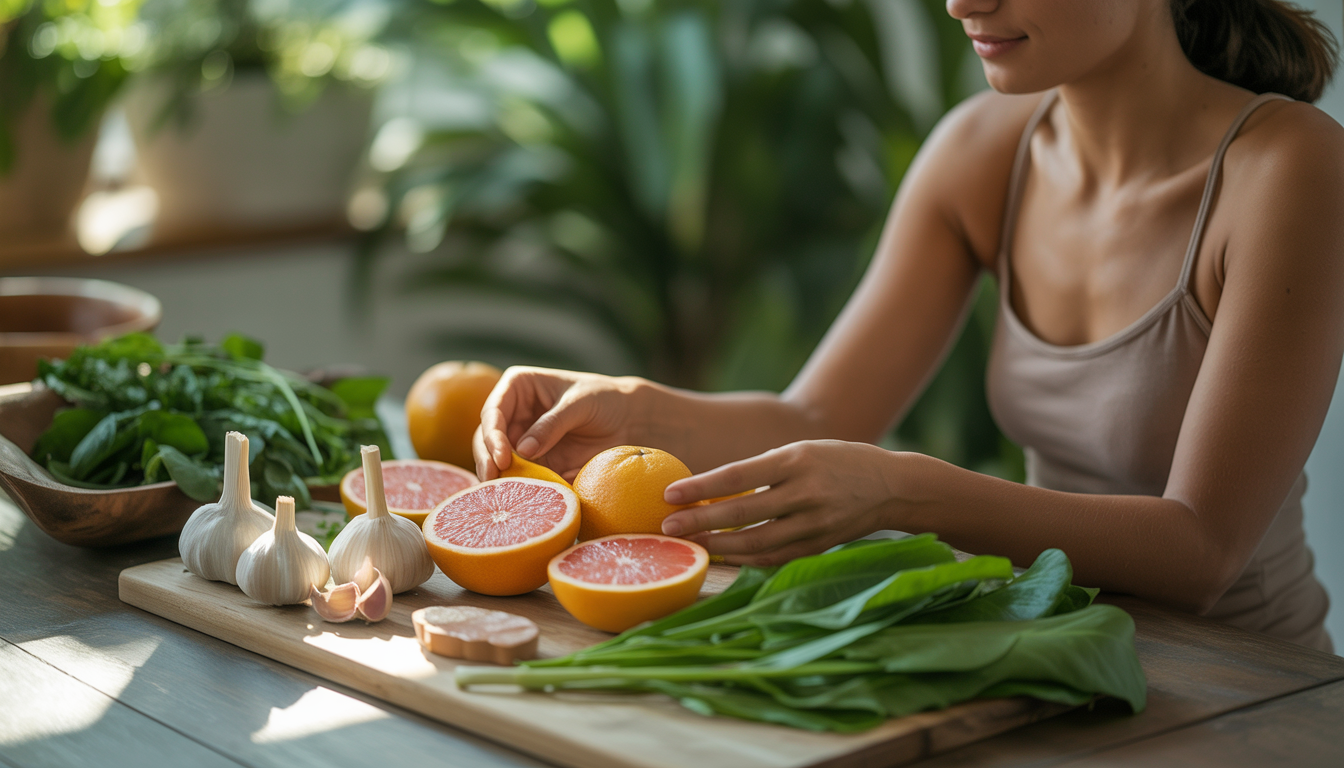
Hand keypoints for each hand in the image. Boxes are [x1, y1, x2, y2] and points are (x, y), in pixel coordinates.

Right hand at [474, 366, 643, 480]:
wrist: (629, 419)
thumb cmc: (605, 399)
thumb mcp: (580, 404)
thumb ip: (553, 424)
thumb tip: (522, 450)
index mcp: (518, 387)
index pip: (493, 410)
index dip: (491, 434)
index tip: (502, 458)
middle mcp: (513, 414)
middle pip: (486, 439)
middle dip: (487, 460)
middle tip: (494, 482)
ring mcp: (520, 440)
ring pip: (496, 461)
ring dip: (497, 478)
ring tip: (502, 496)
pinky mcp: (533, 463)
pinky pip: (518, 478)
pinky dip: (516, 489)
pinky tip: (517, 501)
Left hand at [660, 440, 901, 566]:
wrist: (892, 486)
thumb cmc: (836, 461)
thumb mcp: (801, 451)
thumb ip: (763, 470)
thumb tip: (711, 490)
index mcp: (796, 460)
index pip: (738, 475)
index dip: (701, 487)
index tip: (670, 494)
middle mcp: (806, 492)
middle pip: (743, 513)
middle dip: (701, 522)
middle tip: (667, 526)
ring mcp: (815, 523)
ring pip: (757, 542)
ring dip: (719, 547)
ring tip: (690, 545)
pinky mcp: (820, 546)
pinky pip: (775, 557)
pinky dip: (746, 559)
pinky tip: (723, 557)